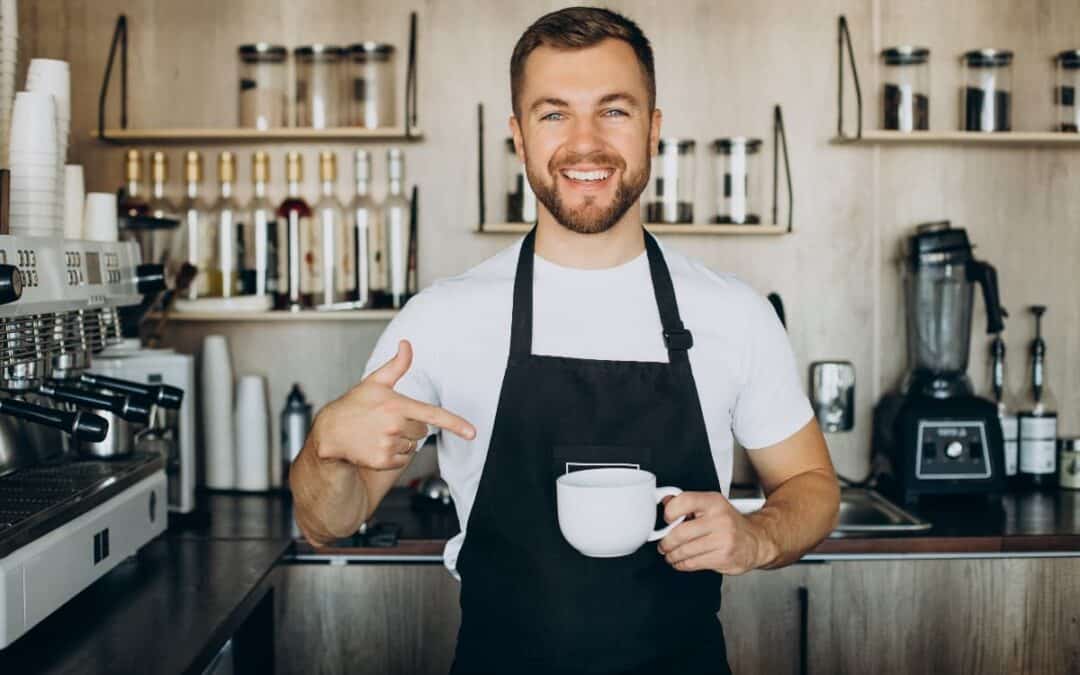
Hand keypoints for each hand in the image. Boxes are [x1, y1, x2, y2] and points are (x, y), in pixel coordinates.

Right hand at [311, 340, 475, 470]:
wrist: (330, 433)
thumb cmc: (354, 406)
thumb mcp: (375, 382)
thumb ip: (397, 365)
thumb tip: (406, 344)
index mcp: (396, 405)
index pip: (432, 415)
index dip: (455, 424)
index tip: (472, 433)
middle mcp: (394, 426)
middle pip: (422, 430)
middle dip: (410, 426)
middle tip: (387, 421)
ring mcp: (388, 445)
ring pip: (412, 446)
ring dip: (401, 442)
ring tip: (379, 433)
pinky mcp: (382, 462)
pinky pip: (402, 460)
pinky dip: (393, 456)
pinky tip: (376, 446)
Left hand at [656, 491, 776, 574]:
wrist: (756, 540)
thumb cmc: (730, 523)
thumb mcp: (712, 505)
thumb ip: (688, 503)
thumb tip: (666, 501)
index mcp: (714, 502)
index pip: (684, 501)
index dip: (669, 512)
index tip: (666, 520)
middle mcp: (719, 519)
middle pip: (680, 532)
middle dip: (666, 542)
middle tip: (663, 545)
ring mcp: (723, 540)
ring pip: (685, 551)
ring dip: (672, 555)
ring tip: (670, 554)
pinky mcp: (723, 558)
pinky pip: (694, 563)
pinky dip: (682, 564)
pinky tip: (680, 562)